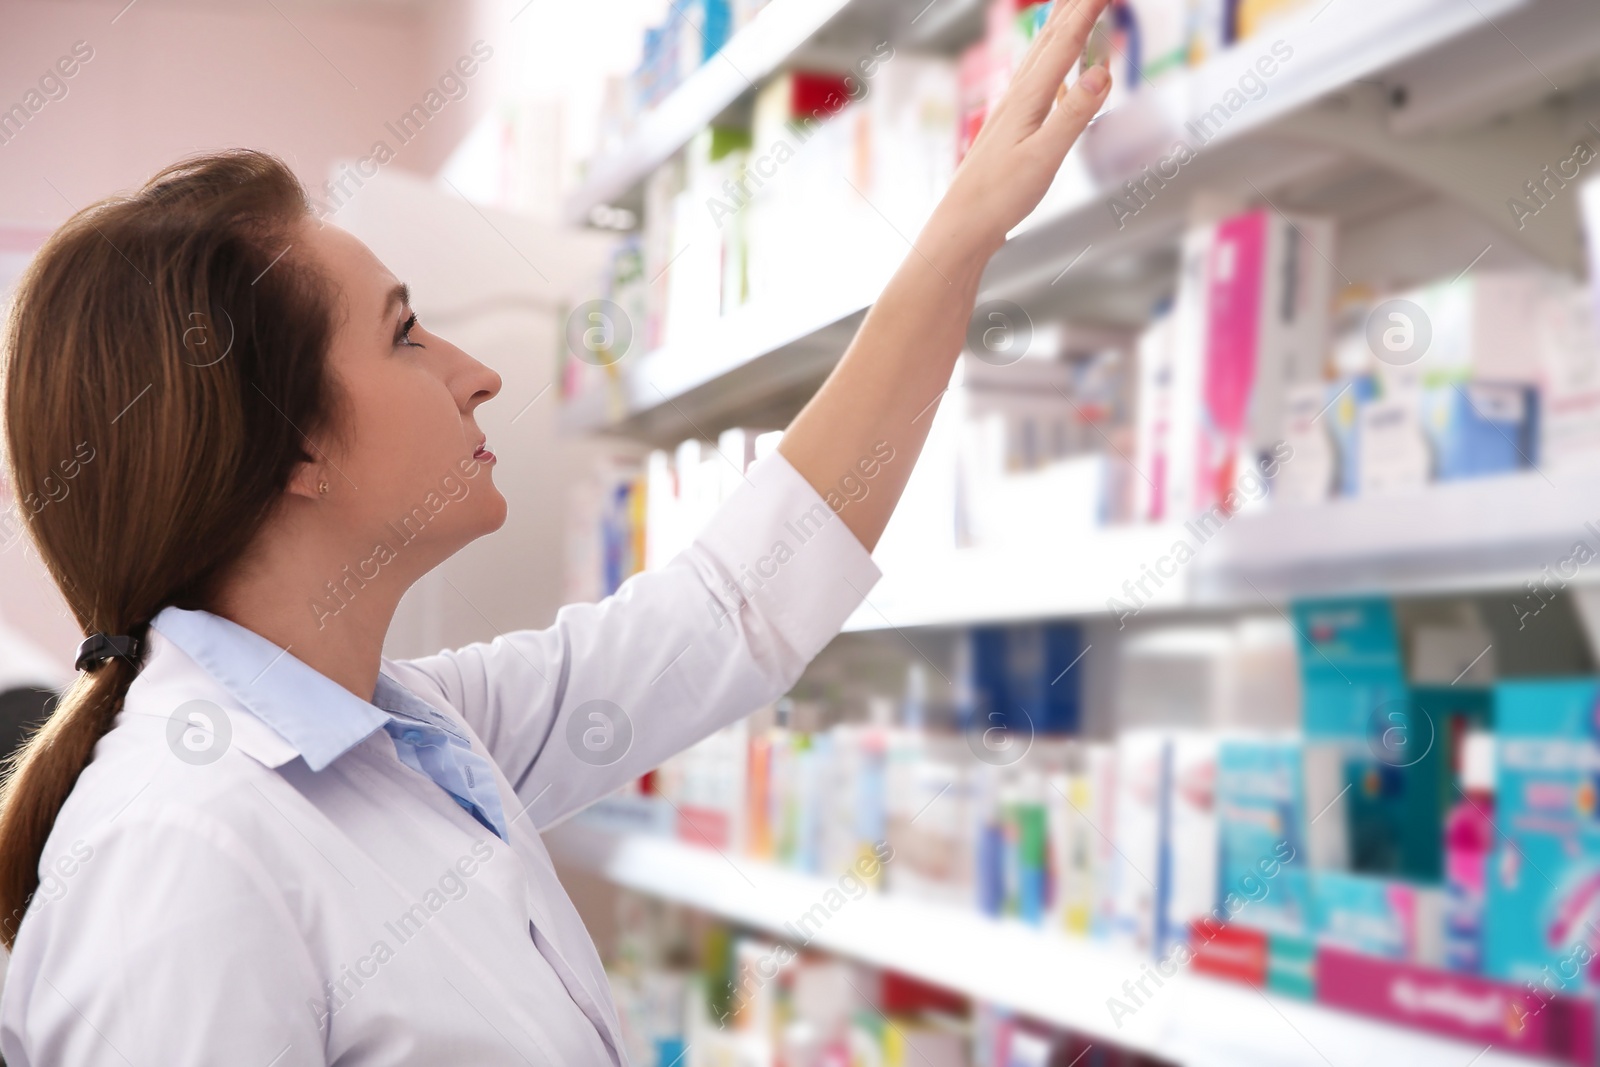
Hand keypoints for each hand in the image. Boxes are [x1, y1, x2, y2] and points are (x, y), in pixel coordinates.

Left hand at [928, 0, 1112, 261]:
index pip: (1065, 42)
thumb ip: (1073, 115)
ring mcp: (1011, 109)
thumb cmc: (999, 197)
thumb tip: (1100, 73)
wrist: (962, 224)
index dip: (1088, 10)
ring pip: (1040, 54)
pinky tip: (1049, 65)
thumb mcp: (1044, 158)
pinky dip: (1049, 57)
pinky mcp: (1010, 125)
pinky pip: (1034, 76)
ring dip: (1060, 24)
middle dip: (1074, 7)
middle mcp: (1017, 95)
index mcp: (1027, 98)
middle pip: (1050, 38)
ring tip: (1073, 6)